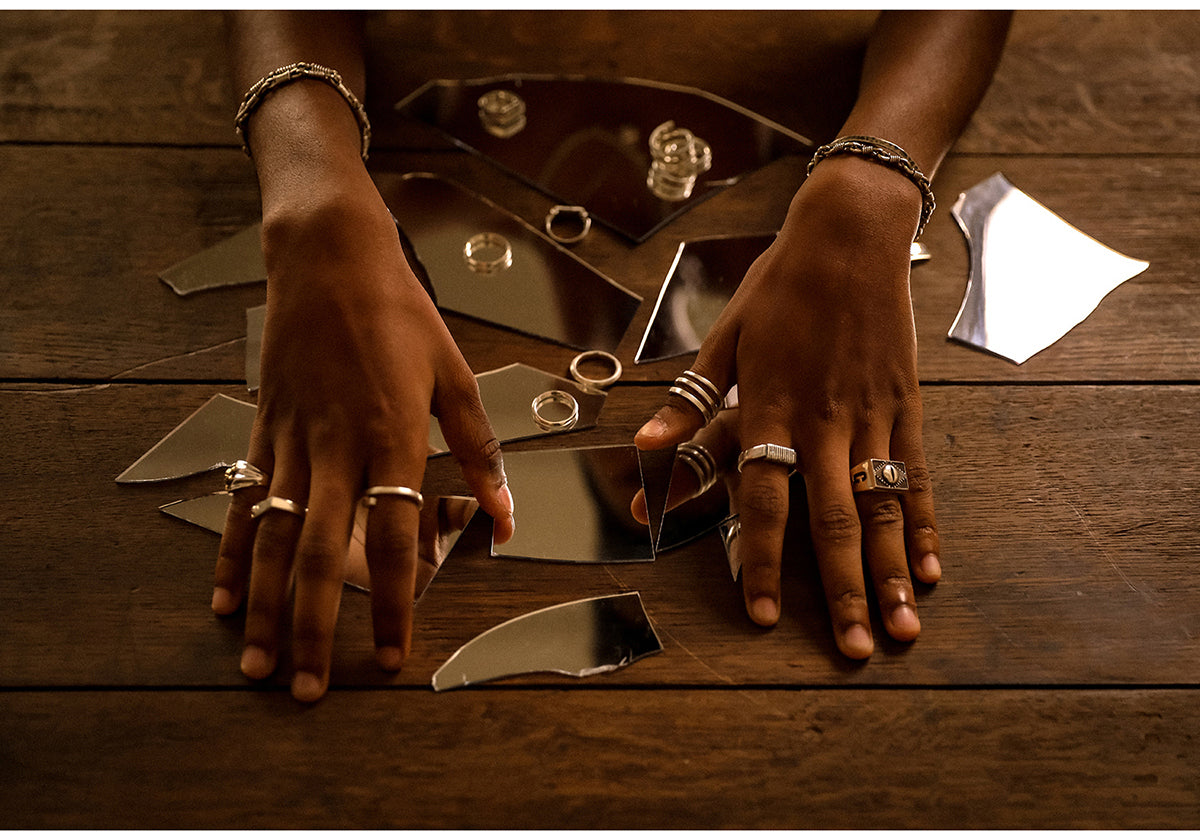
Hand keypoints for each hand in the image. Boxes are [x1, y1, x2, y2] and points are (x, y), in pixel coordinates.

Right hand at [212, 166, 514, 700]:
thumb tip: (507, 515)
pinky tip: (221, 597)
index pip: (395, 540)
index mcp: (392, 437)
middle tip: (308, 689)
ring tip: (257, 664)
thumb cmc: (399, 313)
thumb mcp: (456, 376)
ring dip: (263, 607)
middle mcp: (336, 448)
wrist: (328, 258)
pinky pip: (241, 501)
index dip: (393, 604)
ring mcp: (291, 441)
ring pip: (270, 539)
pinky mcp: (262, 429)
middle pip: (319, 555)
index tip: (391, 657)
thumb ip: (480, 449)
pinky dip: (230, 553)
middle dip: (313, 628)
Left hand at [635, 155, 939, 657]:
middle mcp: (823, 418)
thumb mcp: (723, 336)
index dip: (761, 559)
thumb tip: (646, 445)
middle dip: (843, 588)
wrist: (849, 234)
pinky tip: (931, 567)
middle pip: (834, 517)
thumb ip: (689, 399)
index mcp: (769, 404)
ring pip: (883, 505)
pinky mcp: (905, 404)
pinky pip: (916, 473)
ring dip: (891, 570)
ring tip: (900, 627)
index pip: (762, 498)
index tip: (762, 614)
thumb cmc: (778, 286)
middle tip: (852, 648)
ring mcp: (871, 413)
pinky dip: (922, 523)